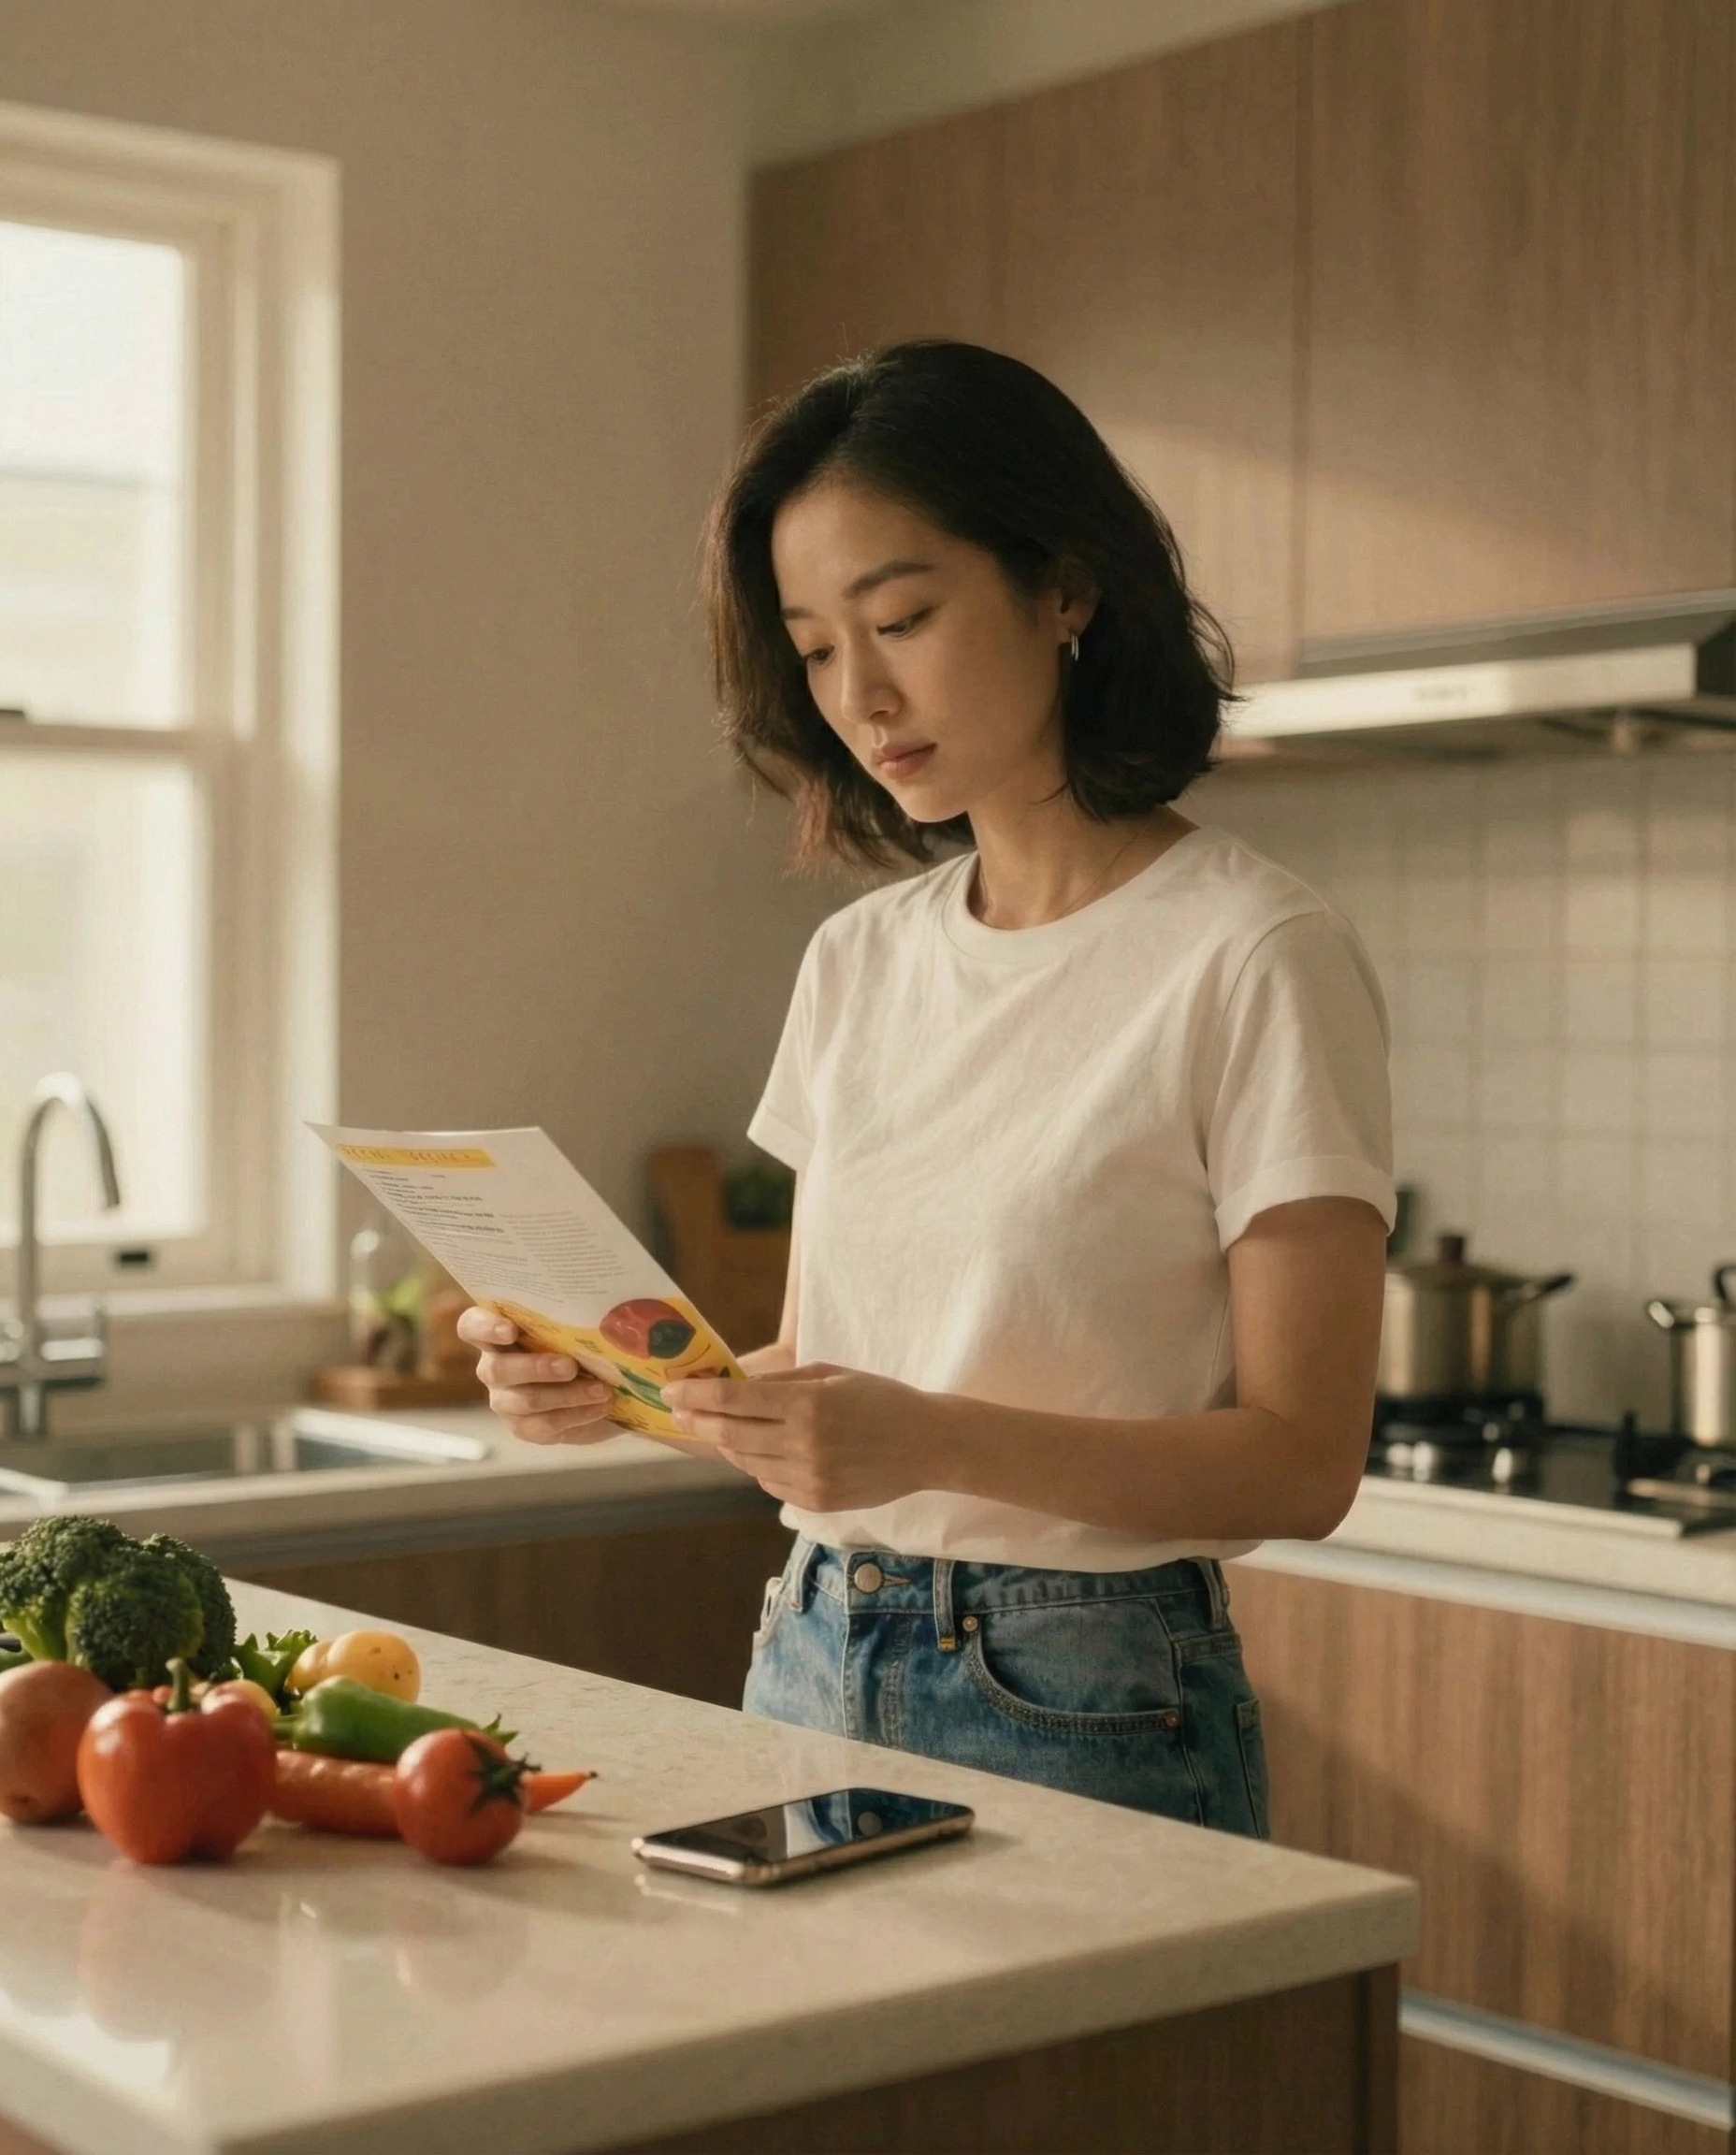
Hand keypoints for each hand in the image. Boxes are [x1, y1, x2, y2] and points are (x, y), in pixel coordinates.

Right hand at [455, 1306, 619, 1446]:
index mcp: (499, 1333)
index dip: (485, 1327)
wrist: (603, 1389)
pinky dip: (576, 1415)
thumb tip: (606, 1307)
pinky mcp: (523, 1427)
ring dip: (567, 1395)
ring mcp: (505, 1400)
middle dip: (537, 1368)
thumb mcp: (580, 1327)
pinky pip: (543, 1425)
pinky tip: (600, 1407)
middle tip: (571, 1366)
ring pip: (524, 1401)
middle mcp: (494, 1366)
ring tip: (602, 1390)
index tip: (510, 1330)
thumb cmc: (585, 1345)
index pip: (472, 1326)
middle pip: (497, 1369)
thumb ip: (576, 1315)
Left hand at [662, 1364, 938, 1510]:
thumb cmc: (880, 1399)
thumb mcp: (832, 1374)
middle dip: (699, 1422)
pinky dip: (759, 1466)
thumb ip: (782, 1383)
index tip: (672, 1392)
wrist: (926, 1445)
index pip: (735, 1401)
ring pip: (747, 1463)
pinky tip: (765, 1451)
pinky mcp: (814, 1502)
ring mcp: (808, 1478)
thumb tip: (736, 1386)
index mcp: (808, 1405)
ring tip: (722, 1429)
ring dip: (729, 1444)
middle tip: (680, 1412)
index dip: (696, 1397)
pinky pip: (769, 1483)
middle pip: (731, 1435)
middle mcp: (803, 1445)